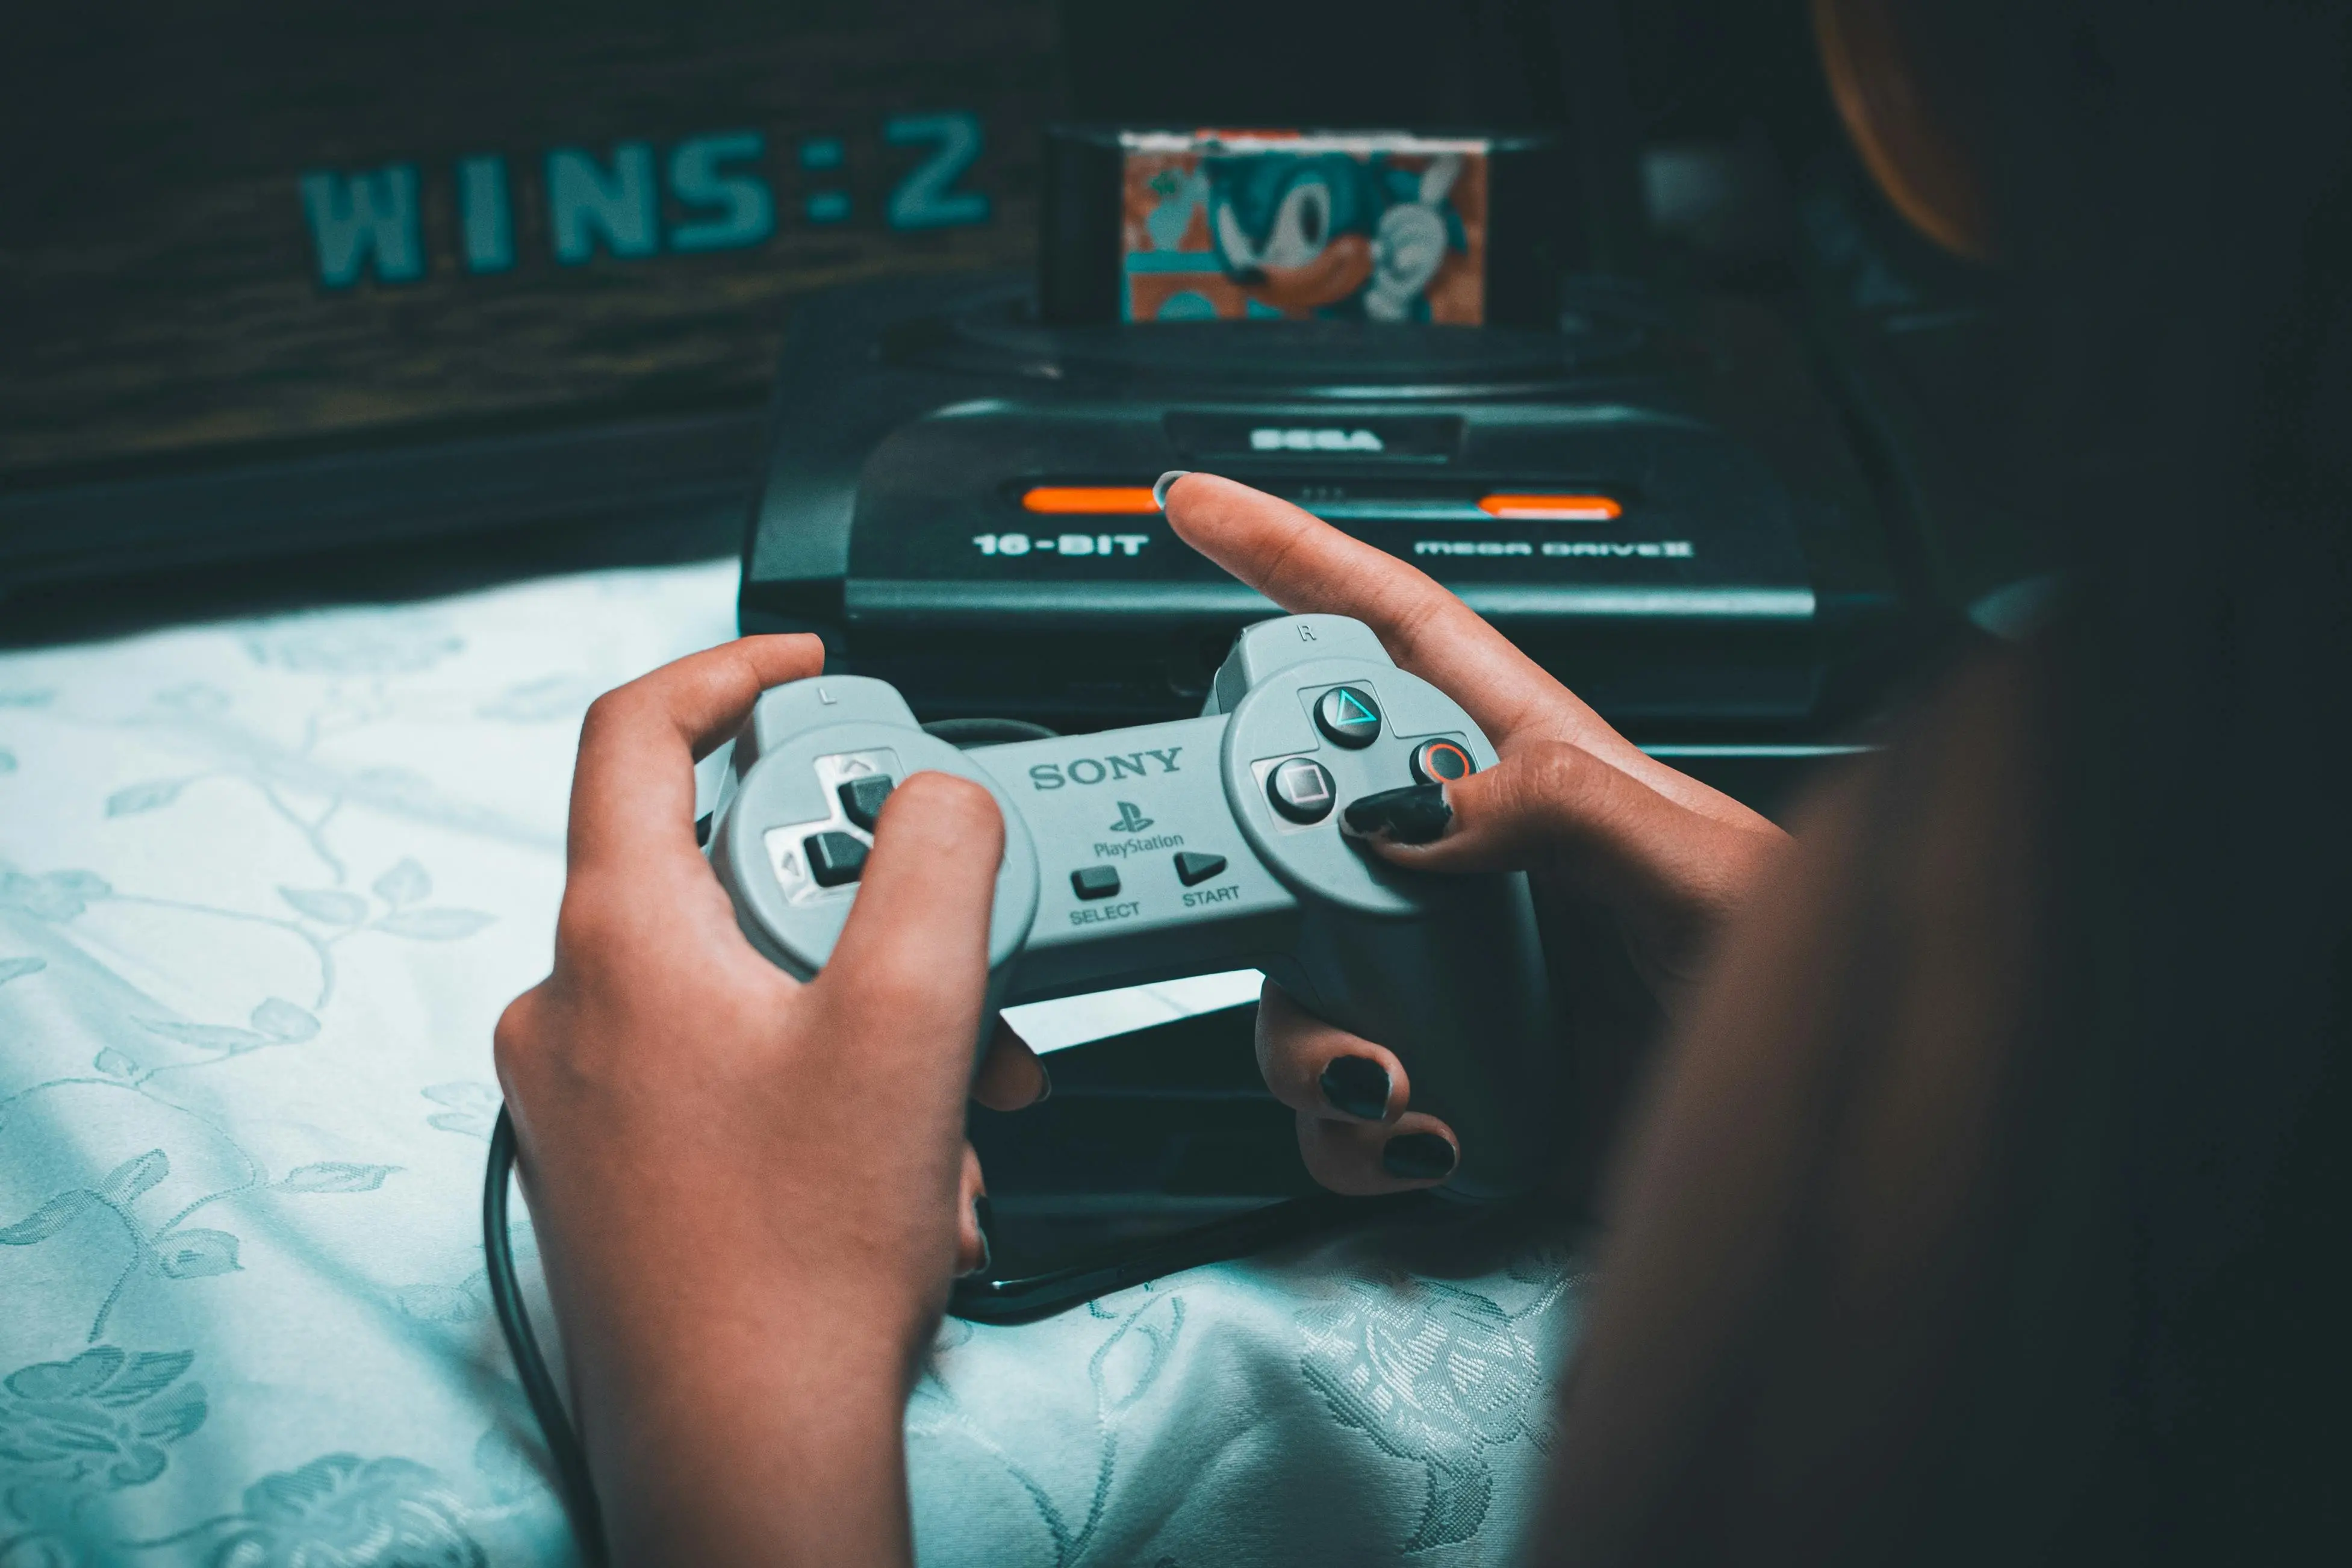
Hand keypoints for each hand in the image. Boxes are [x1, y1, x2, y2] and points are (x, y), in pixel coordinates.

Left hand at [493, 637, 1042, 1565]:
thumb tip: (941, 792)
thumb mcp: (910, 1020)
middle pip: (730, 864)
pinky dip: (830, 1079)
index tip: (813, 669)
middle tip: (954, 955)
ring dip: (873, 1012)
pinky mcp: (618, 1161)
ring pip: (751, 976)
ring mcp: (587, 1091)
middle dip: (869, 901)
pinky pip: (734, 1060)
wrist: (745, 1453)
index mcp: (616, 941)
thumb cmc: (799, 1267)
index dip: (731, 669)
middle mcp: (573, 1005)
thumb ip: (937, 861)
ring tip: (956, 1099)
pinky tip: (907, 1158)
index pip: (635, 730)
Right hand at [1161, 474, 1788, 1199]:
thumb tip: (1412, 810)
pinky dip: (1349, 1130)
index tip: (1200, 508)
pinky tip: (1417, 1134)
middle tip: (1272, 911)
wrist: (1817, 1148)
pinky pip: (1339, 1095)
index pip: (1398, 632)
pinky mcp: (1450, 1075)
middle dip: (1255, 864)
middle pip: (1303, 815)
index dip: (1296, 557)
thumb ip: (1565, 809)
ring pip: (1298, 971)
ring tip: (1386, 1073)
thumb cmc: (1805, 992)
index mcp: (1539, 770)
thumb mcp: (1708, 871)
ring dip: (1308, 1036)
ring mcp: (1455, 975)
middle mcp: (1476, 866)